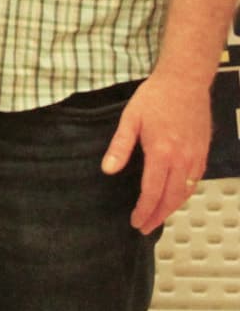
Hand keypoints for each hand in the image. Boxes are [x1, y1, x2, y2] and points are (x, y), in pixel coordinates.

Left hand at [103, 70, 210, 233]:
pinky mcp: (203, 153)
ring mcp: (196, 158)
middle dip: (158, 216)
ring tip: (157, 217)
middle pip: (171, 198)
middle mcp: (182, 160)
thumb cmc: (154, 98)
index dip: (144, 210)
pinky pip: (194, 181)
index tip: (135, 222)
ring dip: (172, 208)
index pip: (152, 191)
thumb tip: (108, 170)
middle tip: (145, 227)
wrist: (185, 82)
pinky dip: (184, 194)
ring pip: (185, 192)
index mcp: (161, 153)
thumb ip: (120, 146)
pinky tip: (174, 197)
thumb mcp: (130, 119)